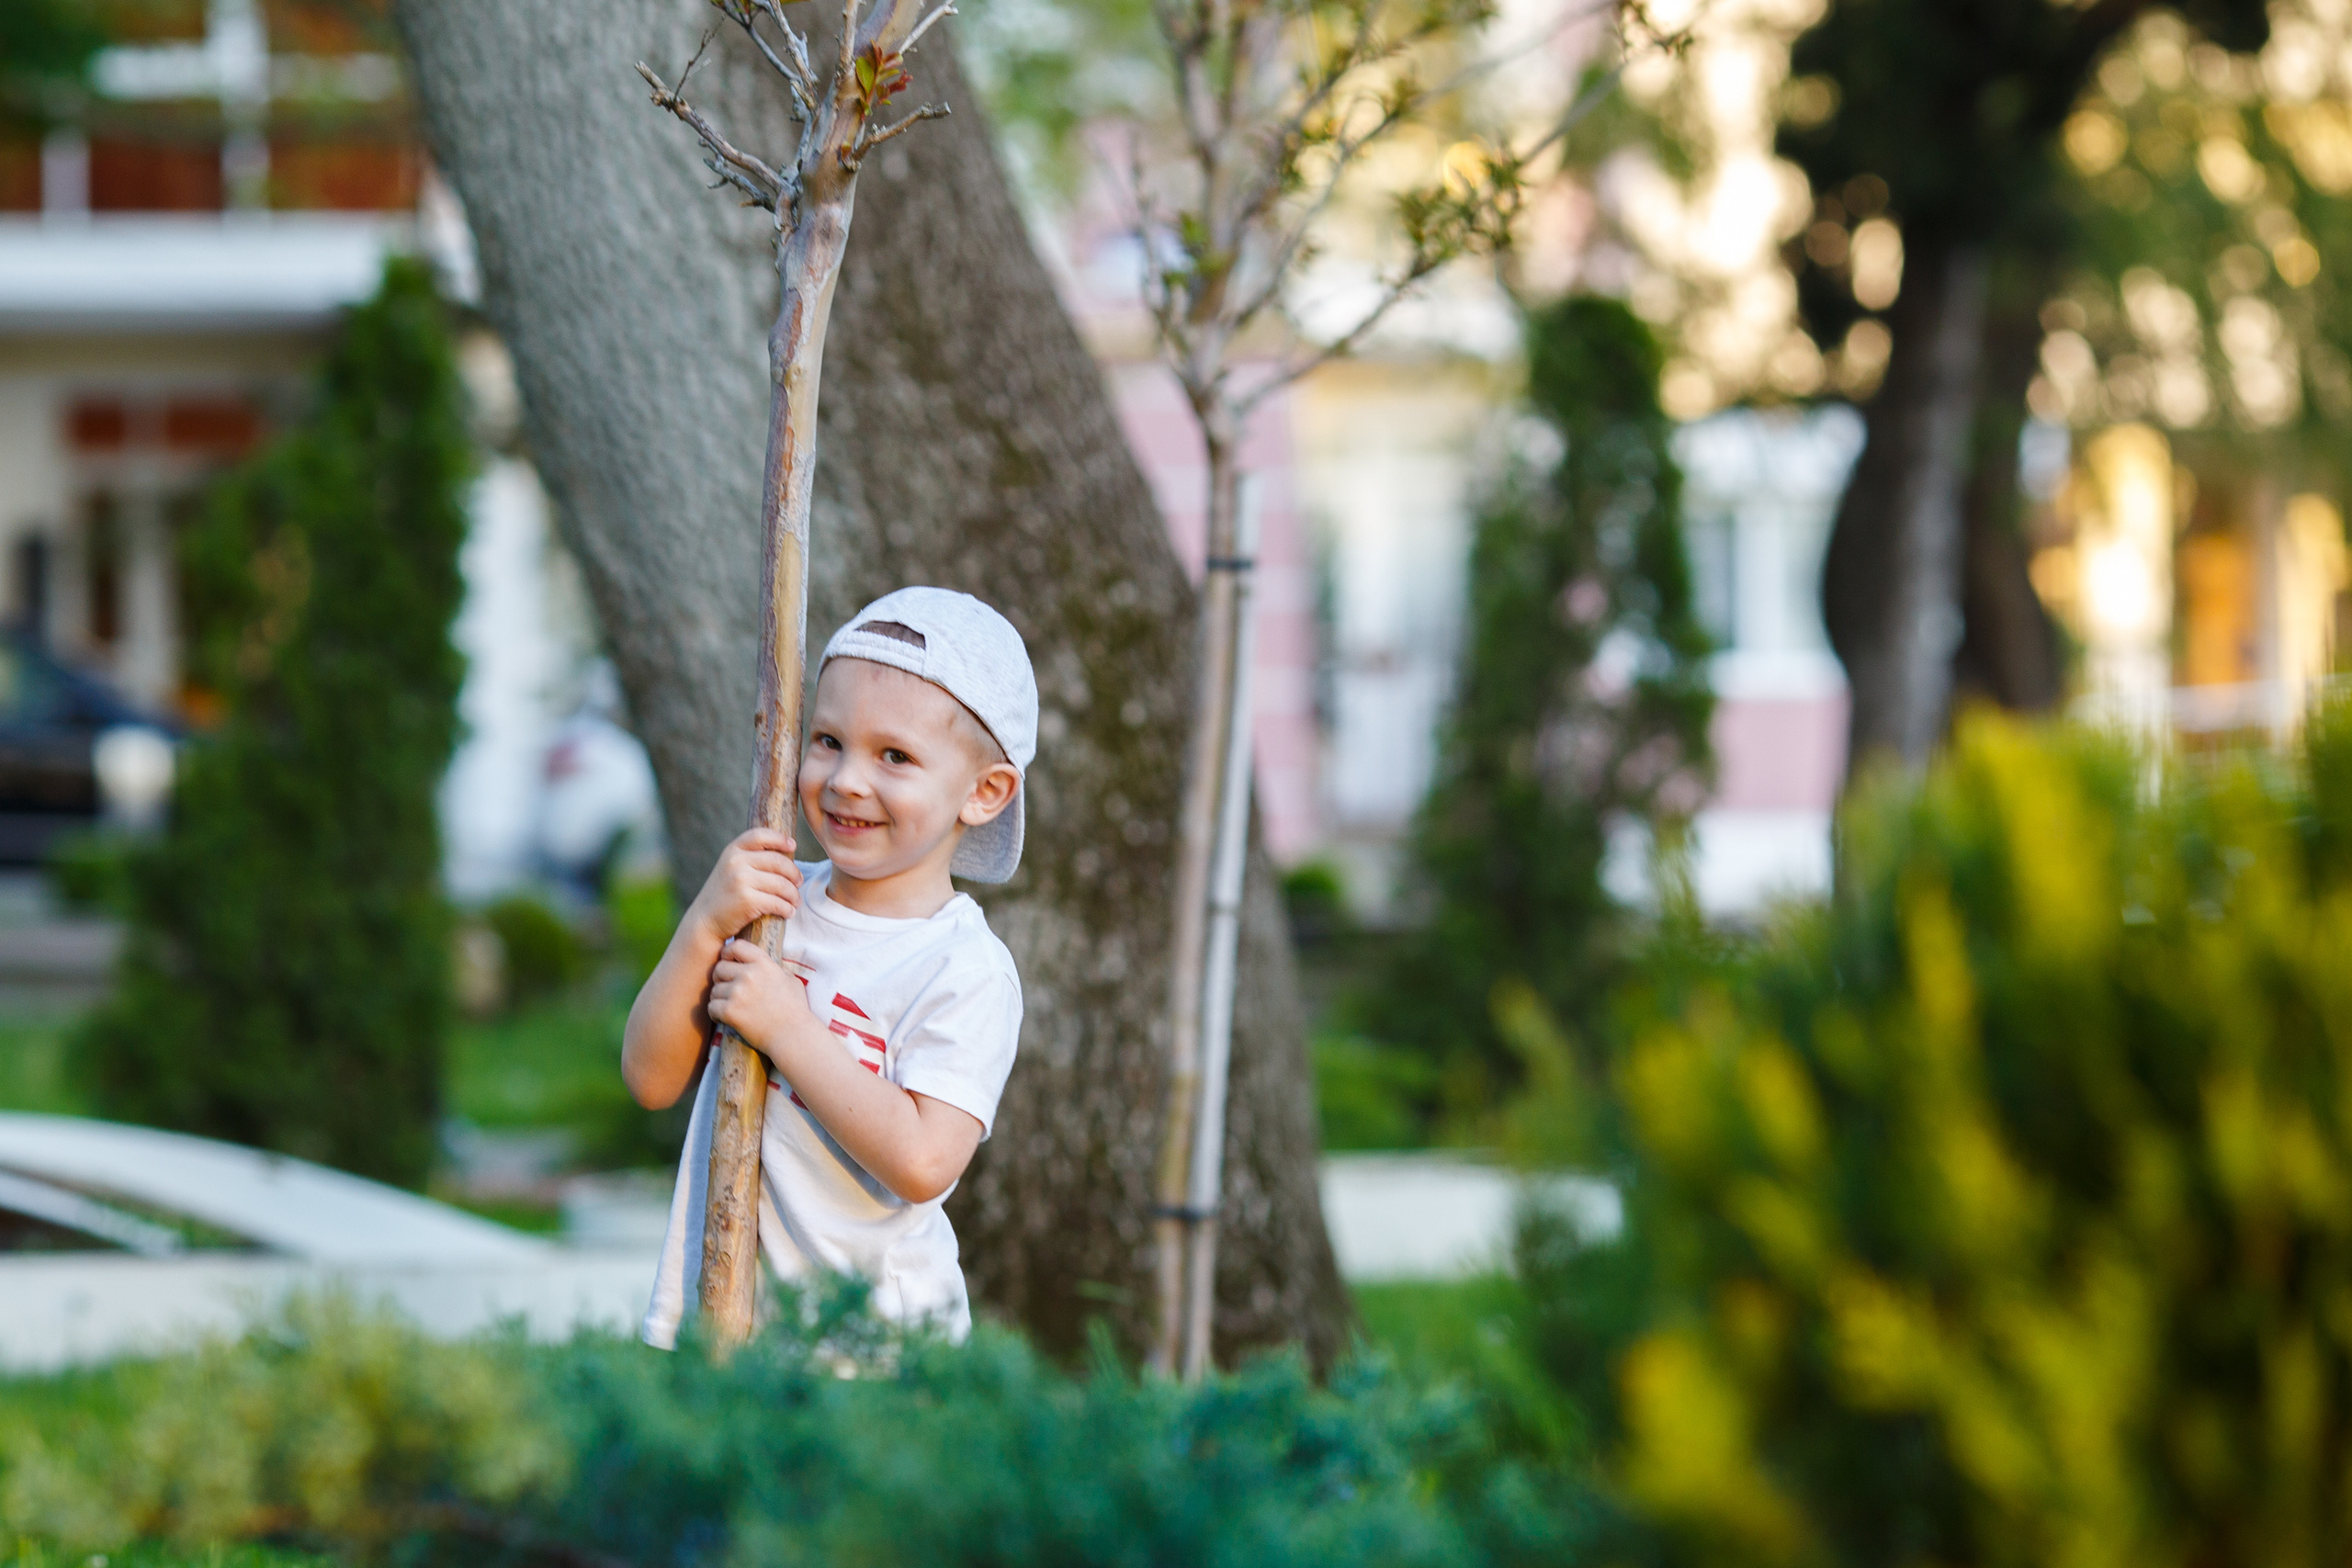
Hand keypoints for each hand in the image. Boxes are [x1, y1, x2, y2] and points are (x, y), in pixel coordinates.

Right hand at [688, 827, 800, 942]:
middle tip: (799, 883)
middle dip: (794, 874)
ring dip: (793, 895)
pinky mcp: (747, 900)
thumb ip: (751, 858)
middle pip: (779, 862)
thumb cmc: (724, 895)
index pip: (760, 835)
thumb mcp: (731, 868)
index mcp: (733, 851)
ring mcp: (741, 880)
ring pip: (782, 884)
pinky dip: (787, 909)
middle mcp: (736, 862)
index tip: (793, 846)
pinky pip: (778, 902)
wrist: (705, 921)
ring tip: (795, 901)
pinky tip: (788, 912)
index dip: (779, 839)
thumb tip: (787, 851)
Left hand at [707, 936, 806, 1052]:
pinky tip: (726, 1018)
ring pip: (714, 990)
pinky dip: (716, 1013)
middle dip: (721, 979)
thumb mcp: (790, 979)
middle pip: (719, 968)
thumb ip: (773, 968)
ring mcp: (738, 992)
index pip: (735, 946)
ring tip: (732, 1007)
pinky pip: (711, 1007)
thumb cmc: (795, 1009)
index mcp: (763, 963)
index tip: (729, 963)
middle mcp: (749, 974)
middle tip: (729, 990)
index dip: (728, 954)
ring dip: (719, 998)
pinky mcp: (730, 1011)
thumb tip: (759, 963)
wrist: (794, 1035)